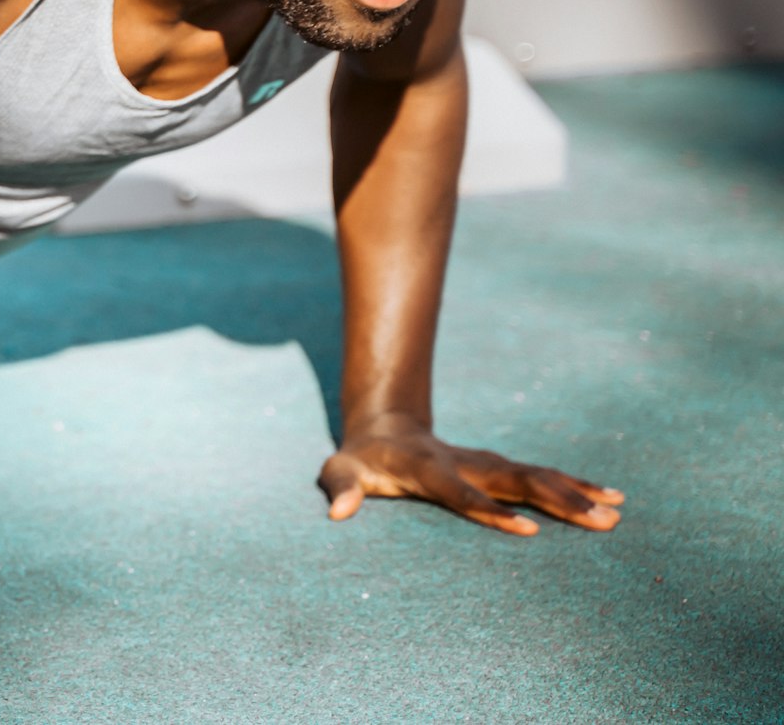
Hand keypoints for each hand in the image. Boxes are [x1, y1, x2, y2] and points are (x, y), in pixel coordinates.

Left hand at [319, 417, 625, 535]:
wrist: (382, 427)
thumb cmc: (359, 460)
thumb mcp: (339, 471)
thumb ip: (339, 488)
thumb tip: (339, 513)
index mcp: (427, 468)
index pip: (461, 492)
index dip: (490, 509)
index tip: (528, 529)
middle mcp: (464, 462)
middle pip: (514, 481)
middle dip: (558, 500)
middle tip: (600, 520)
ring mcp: (484, 462)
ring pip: (535, 476)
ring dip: (575, 493)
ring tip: (617, 512)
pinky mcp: (498, 467)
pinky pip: (540, 476)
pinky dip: (574, 485)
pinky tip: (611, 499)